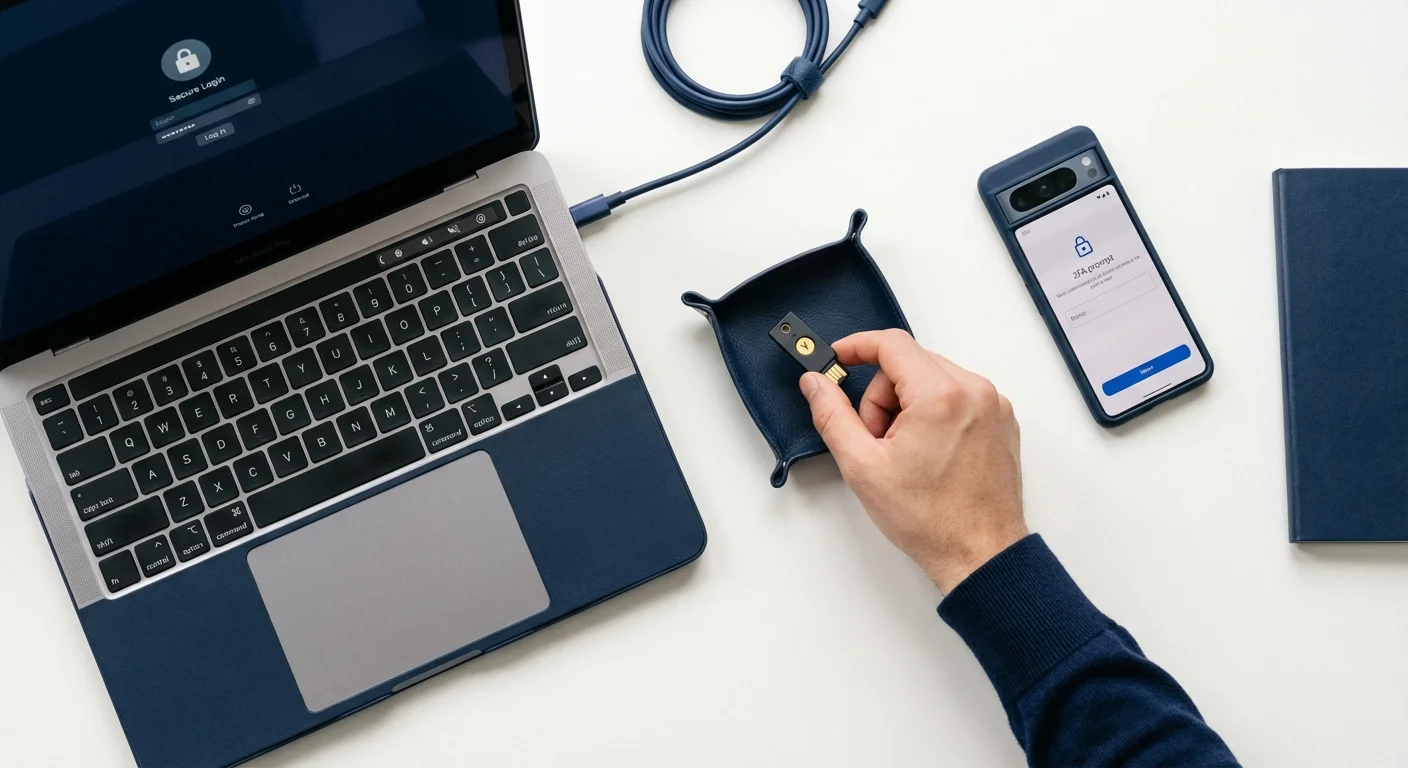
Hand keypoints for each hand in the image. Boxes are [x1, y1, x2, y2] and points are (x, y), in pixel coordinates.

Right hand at [799, 330, 1027, 593]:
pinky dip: (935, 413)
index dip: (857, 347)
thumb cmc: (931, 519)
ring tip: (905, 453)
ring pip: (933, 379)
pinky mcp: (1002, 420)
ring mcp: (993, 405)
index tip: (838, 358)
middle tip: (876, 439)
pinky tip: (928, 452)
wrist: (980, 553)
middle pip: (910, 364)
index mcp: (941, 396)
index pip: (891, 344)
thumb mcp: (863, 467)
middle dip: (882, 395)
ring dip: (908, 405)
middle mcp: (974, 391)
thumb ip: (832, 415)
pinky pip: (957, 395)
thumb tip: (816, 383)